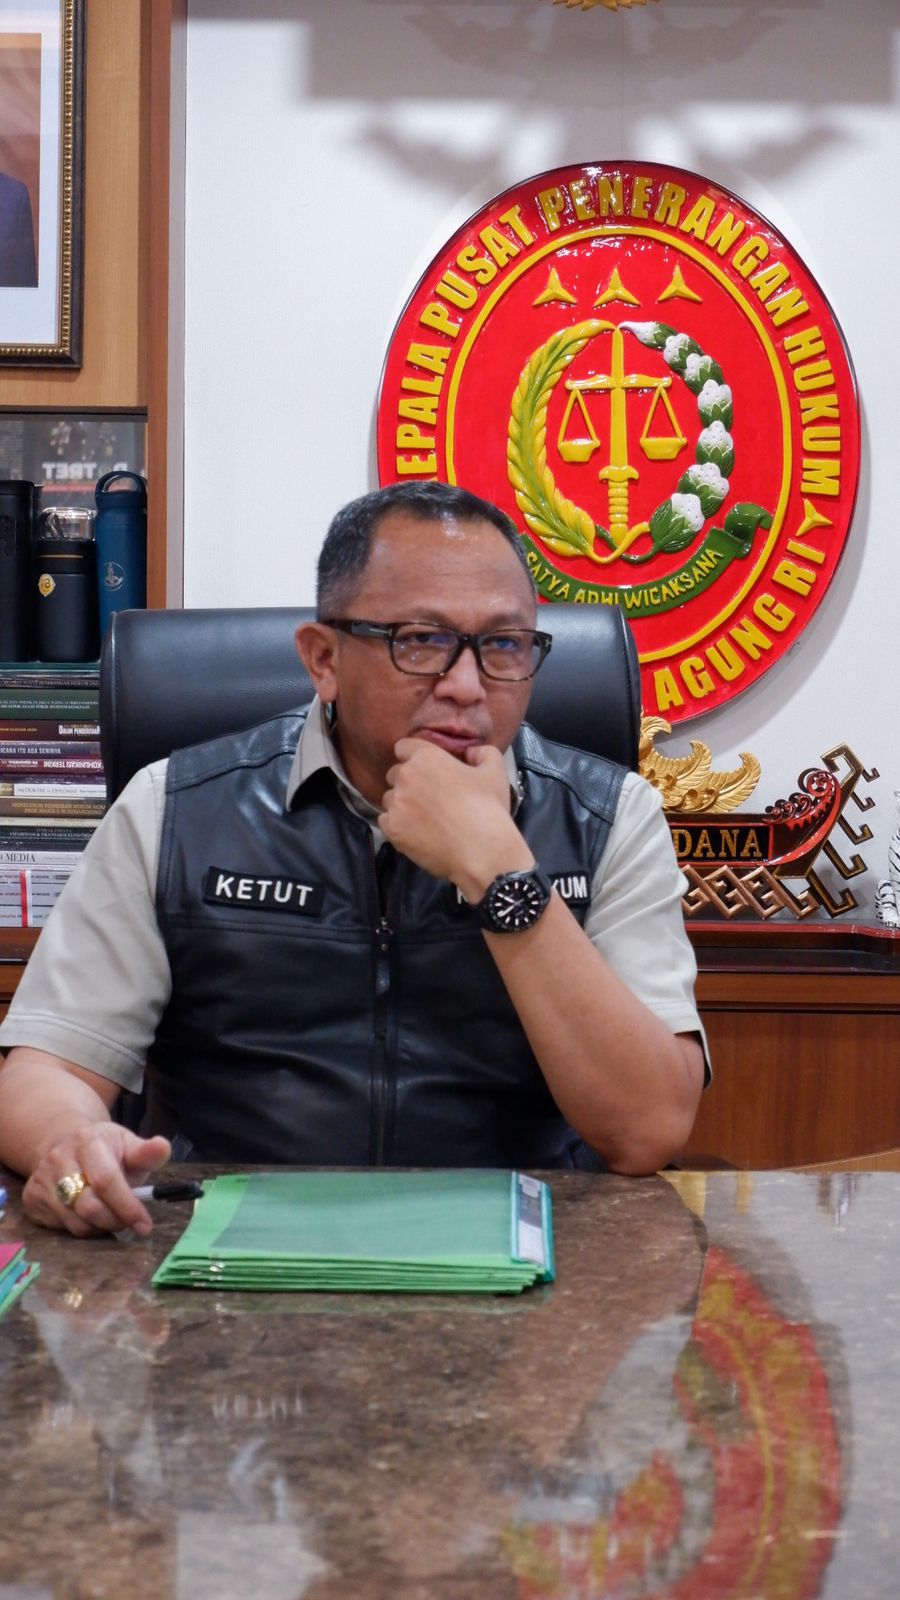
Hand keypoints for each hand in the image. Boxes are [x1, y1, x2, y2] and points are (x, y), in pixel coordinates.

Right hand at [23, 1124, 171, 1237]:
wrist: (64, 1143)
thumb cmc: (105, 1150)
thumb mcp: (128, 1145)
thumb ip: (146, 1153)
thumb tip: (162, 1147)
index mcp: (88, 1142)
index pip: (106, 1180)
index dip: (127, 1206)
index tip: (144, 1224)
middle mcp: (59, 1159)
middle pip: (89, 1206)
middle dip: (115, 1221)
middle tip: (128, 1223)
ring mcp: (41, 1179)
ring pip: (75, 1222)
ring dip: (99, 1228)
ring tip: (110, 1216)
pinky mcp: (31, 1199)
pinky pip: (60, 1228)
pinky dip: (80, 1228)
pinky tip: (88, 1214)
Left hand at [379, 738, 532, 899]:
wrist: (482, 851)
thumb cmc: (489, 808)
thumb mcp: (495, 770)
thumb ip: (482, 752)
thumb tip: (470, 753)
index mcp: (426, 757)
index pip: (404, 747)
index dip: (413, 756)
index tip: (424, 768)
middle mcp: (405, 777)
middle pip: (395, 773)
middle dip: (408, 781)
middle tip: (428, 796)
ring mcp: (396, 804)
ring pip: (389, 798)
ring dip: (402, 804)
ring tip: (424, 818)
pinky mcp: (392, 830)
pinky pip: (385, 821)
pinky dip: (397, 825)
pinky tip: (416, 832)